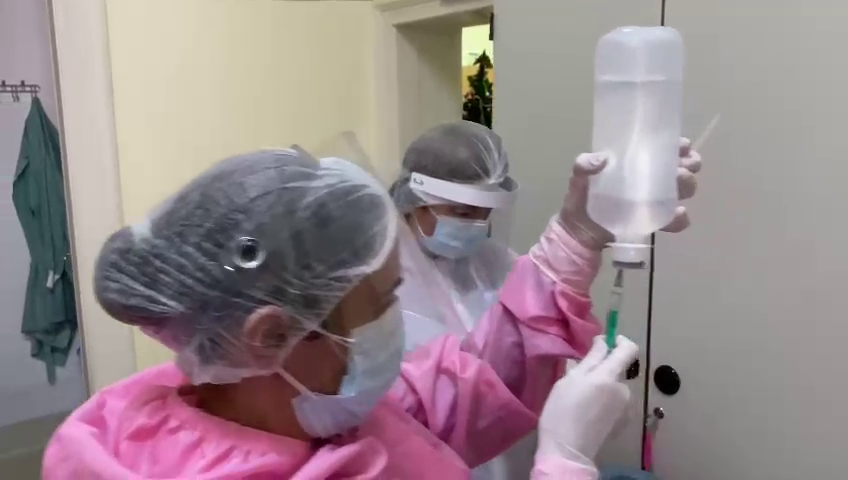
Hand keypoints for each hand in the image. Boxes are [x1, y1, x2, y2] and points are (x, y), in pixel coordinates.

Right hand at [536, 336, 638, 465]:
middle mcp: (624, 390)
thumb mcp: (570, 379)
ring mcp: (626, 407)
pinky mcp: (623, 421)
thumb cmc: (562, 411)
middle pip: (618, 369)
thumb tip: (604, 341)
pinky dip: (605, 400)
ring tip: (582, 397)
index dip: (619, 340)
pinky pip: (616, 401)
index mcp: (610, 376)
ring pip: (615, 386)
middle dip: (603, 368)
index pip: (629, 349)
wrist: (568, 451)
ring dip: (603, 385)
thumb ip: (591, 358)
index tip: (604, 341)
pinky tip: (589, 411)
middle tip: (580, 377)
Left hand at [559, 138, 701, 250]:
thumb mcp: (578, 179)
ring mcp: (655, 201)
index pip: (664, 149)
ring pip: (683, 189)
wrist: (579, 233)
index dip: (678, 146)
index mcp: (636, 163)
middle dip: (689, 165)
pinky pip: (675, 219)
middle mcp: (651, 179)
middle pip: (681, 167)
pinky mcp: (654, 221)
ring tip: (679, 189)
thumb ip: (583, 166)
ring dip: (686, 186)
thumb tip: (602, 159)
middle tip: (681, 168)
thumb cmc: (581, 200)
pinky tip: (676, 213)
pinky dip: (680, 217)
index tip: (683, 146)